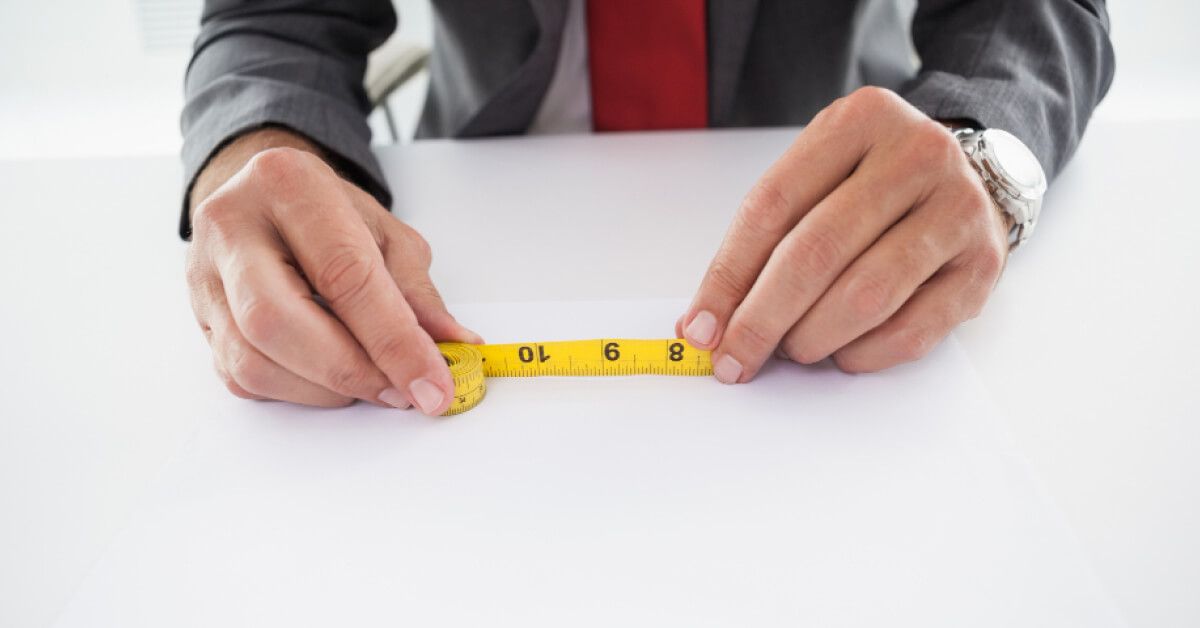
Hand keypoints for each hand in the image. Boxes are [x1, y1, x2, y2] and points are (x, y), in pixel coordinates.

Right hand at [186, 129, 479, 413]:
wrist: (261, 197)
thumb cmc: (326, 213)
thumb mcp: (384, 233)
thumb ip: (417, 293)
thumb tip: (454, 345)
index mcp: (288, 184)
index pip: (344, 275)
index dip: (394, 340)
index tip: (433, 384)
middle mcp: (231, 226)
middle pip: (278, 321)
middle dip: (350, 370)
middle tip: (401, 393)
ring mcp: (203, 275)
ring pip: (252, 360)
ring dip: (324, 389)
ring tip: (372, 384)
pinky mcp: (198, 318)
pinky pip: (241, 377)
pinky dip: (296, 391)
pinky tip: (331, 379)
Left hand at [677, 87, 1008, 381]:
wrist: (974, 177)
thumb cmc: (876, 183)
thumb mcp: (820, 176)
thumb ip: (765, 236)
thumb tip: (706, 321)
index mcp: (861, 120)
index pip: (772, 205)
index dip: (727, 276)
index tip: (700, 328)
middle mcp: (917, 155)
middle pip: (816, 252)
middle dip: (761, 319)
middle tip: (734, 358)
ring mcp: (958, 208)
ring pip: (865, 295)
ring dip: (812, 338)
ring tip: (792, 349)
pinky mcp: (983, 264)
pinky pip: (910, 331)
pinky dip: (862, 354)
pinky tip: (842, 352)